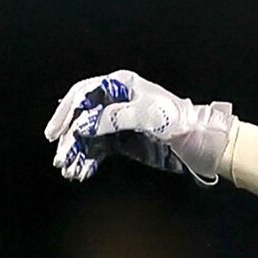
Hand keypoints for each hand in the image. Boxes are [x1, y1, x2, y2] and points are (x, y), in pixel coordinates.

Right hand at [44, 71, 238, 184]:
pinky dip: (89, 160)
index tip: (54, 132)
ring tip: (69, 171)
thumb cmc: (180, 122)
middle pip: (82, 118)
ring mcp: (118, 123)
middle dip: (69, 139)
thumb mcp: (147, 116)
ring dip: (77, 153)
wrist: (202, 144)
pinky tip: (81, 172)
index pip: (83, 94)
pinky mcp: (124, 142)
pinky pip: (99, 150)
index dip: (66, 112)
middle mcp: (115, 102)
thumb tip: (82, 126)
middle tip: (60, 159)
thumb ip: (113, 118)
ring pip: (88, 137)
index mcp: (120, 85)